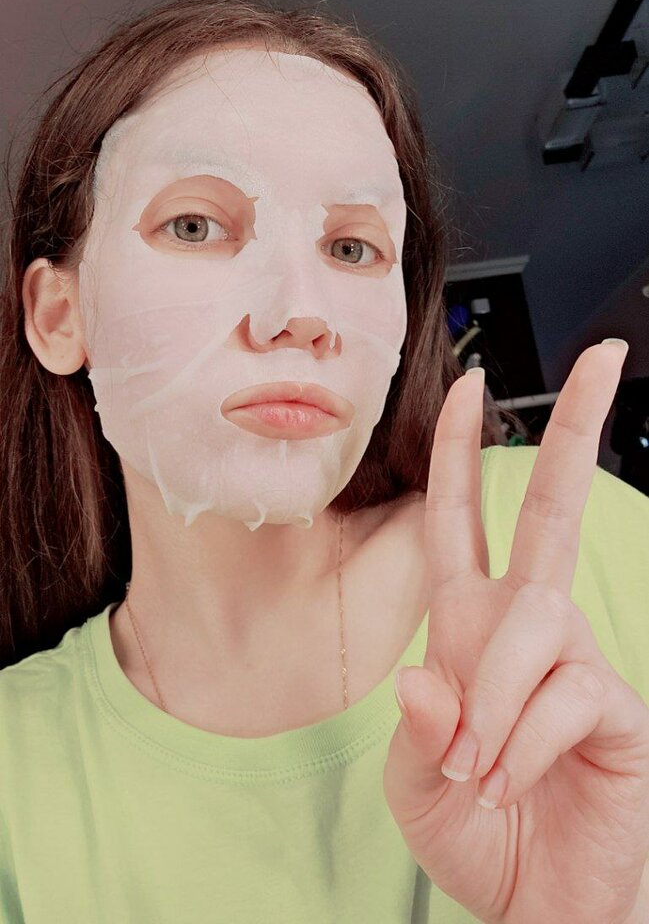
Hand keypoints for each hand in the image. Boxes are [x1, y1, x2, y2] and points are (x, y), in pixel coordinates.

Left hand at [382, 342, 648, 923]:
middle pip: (550, 507)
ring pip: (535, 620)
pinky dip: (523, 740)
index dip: (456, 452)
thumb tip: (423, 674)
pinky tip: (514, 778)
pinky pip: (567, 691)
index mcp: (466, 625)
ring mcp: (574, 661)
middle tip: (601, 355)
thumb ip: (419, 728)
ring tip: (480, 771)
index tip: (467, 385)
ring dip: (494, 699)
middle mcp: (523, 626)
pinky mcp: (614, 705)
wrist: (539, 908)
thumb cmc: (477, 833)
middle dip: (572, 428)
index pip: (459, 519)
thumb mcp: (415, 781)